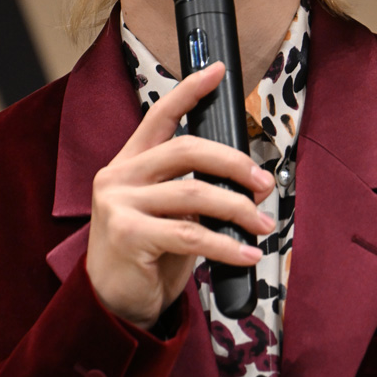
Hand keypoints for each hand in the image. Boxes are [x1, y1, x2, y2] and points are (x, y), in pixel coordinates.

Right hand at [85, 62, 274, 331]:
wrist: (113, 305)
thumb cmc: (146, 258)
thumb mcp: (171, 217)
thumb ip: (198, 195)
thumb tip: (252, 185)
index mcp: (128, 164)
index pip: (159, 116)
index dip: (188, 91)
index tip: (216, 71)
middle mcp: (118, 177)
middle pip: (186, 149)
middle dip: (234, 163)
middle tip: (263, 183)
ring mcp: (118, 204)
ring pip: (194, 193)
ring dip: (238, 208)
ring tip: (262, 224)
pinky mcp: (127, 235)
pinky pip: (191, 233)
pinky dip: (227, 245)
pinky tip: (246, 254)